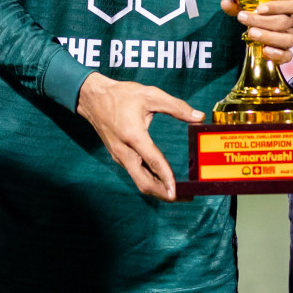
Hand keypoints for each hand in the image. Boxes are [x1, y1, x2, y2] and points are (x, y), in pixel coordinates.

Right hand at [76, 72, 202, 200]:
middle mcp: (124, 151)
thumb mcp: (151, 95)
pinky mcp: (118, 156)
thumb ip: (176, 106)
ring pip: (139, 180)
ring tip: (177, 193)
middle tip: (184, 197)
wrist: (92, 98)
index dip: (166, 177)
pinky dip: (149, 181)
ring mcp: (119, 156)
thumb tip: (199, 117)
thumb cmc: (121, 95)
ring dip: (157, 189)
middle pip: (143, 182)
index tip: (178, 190)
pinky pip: (135, 173)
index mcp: (133, 135)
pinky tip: (161, 180)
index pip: (152, 161)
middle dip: (163, 193)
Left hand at [219, 0, 292, 63]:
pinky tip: (265, 51)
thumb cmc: (258, 10)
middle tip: (244, 19)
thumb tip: (225, 3)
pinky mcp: (288, 51)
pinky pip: (288, 55)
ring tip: (251, 33)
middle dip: (263, 21)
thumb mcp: (249, 4)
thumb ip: (238, 4)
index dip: (277, 6)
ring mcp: (292, 36)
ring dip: (268, 36)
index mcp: (292, 3)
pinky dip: (277, 54)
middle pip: (285, 22)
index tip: (258, 9)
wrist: (260, 25)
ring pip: (288, 39)